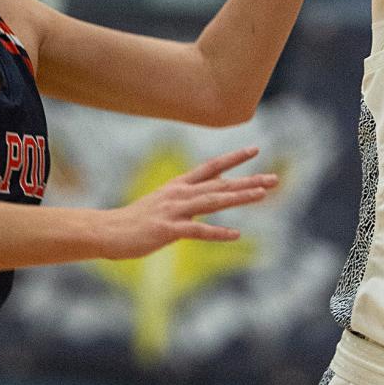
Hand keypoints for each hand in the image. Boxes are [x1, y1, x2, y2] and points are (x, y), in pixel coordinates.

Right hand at [104, 146, 277, 258]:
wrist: (108, 231)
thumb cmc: (137, 220)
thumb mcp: (164, 203)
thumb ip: (187, 200)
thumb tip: (208, 200)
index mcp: (179, 185)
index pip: (212, 167)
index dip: (234, 158)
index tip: (255, 150)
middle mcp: (180, 193)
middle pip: (221, 184)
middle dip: (249, 181)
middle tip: (275, 179)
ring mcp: (174, 210)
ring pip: (213, 201)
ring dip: (239, 198)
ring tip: (263, 195)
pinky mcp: (168, 229)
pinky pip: (198, 231)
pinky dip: (218, 232)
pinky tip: (236, 235)